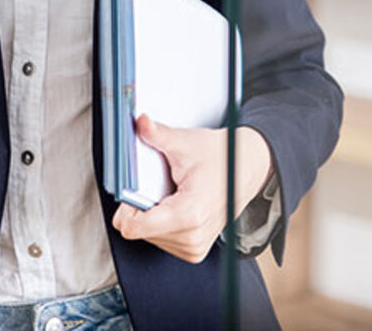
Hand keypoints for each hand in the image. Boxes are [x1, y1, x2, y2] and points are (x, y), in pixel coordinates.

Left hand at [111, 115, 272, 262]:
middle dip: (139, 205)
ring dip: (149, 213)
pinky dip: (158, 220)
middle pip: (136, 228)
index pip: (132, 227)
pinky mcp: (193, 249)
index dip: (125, 203)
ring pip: (145, 234)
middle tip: (157, 184)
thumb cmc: (219, 157)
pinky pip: (158, 238)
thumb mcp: (184, 142)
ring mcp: (194, 247)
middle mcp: (192, 237)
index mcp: (189, 214)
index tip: (133, 185)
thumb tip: (140, 122)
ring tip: (169, 193)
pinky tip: (173, 203)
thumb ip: (157, 134)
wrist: (246, 170)